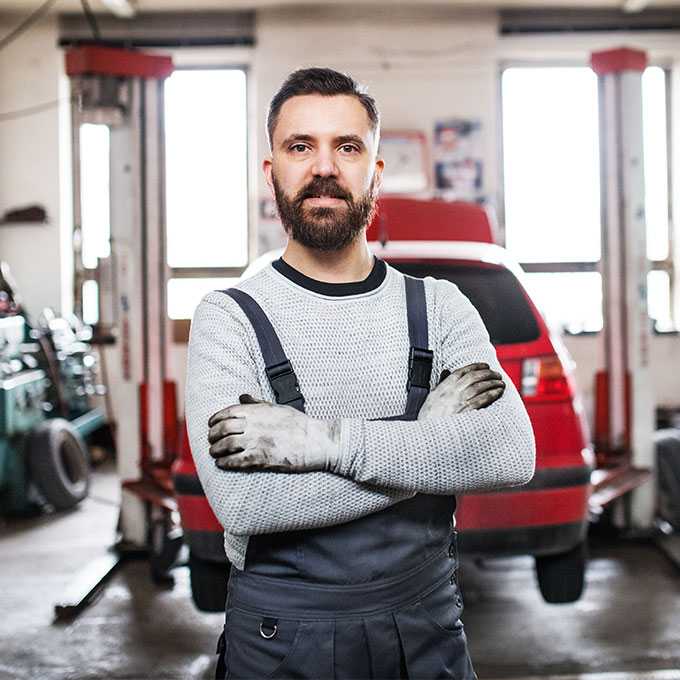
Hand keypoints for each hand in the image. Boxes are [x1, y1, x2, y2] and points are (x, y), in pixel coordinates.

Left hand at [207, 394, 340, 472]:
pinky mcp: (259, 459)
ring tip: (214, 453)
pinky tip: (222, 464)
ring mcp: (255, 443)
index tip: (211, 424)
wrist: (314, 441)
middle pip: (223, 429)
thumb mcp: (277, 407)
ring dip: (215, 450)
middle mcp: (253, 426)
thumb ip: (257, 403)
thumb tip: (242, 396)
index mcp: (257, 411)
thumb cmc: (298, 424)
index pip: (227, 413)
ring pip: (225, 446)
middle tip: (211, 440)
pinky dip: (224, 463)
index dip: (215, 419)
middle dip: (212, 435)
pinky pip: (235, 461)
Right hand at [417, 363, 504, 420]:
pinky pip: (482, 399)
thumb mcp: (430, 398)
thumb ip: (440, 385)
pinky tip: (498, 392)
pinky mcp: (466, 411)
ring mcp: (459, 401)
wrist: (427, 435)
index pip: (461, 372)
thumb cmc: (429, 419)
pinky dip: (492, 394)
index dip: (475, 366)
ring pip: (479, 386)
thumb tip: (446, 373)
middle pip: (473, 377)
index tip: (485, 366)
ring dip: (492, 383)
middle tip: (496, 374)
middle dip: (487, 374)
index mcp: (443, 388)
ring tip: (500, 383)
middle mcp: (451, 392)